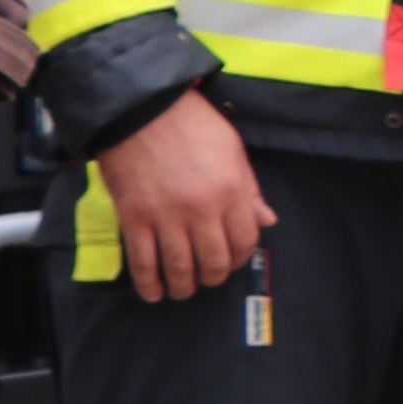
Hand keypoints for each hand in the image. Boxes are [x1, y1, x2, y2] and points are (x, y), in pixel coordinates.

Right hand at [99, 88, 270, 303]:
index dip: (241, 256)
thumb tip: (268, 220)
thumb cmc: (192, 124)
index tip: (233, 259)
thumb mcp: (233, 150)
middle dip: (213, 276)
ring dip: (184, 286)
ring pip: (179, 268)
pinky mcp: (134, 218)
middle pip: (213, 261)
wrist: (141, 110)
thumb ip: (250, 189)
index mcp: (230, 191)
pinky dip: (149, 284)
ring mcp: (166, 217)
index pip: (245, 240)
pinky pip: (143, 262)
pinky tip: (154, 293)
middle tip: (207, 277)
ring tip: (183, 289)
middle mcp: (201, 209)